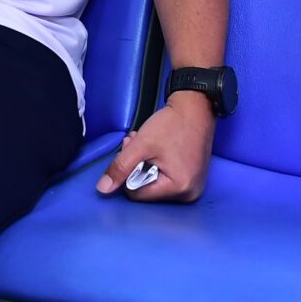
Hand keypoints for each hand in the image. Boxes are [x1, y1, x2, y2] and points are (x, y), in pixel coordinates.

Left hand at [96, 94, 214, 201]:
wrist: (196, 108)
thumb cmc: (173, 124)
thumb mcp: (141, 144)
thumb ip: (120, 167)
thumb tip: (103, 189)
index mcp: (178, 188)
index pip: (137, 193)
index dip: (128, 172)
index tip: (131, 150)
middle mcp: (188, 193)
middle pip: (146, 189)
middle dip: (136, 167)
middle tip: (137, 144)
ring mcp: (193, 187)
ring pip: (155, 183)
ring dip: (145, 164)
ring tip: (147, 144)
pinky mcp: (194, 179)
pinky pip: (167, 179)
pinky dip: (157, 165)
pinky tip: (157, 150)